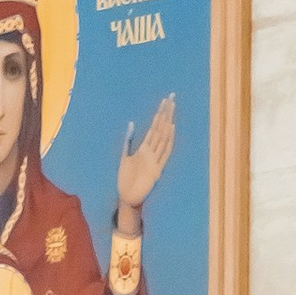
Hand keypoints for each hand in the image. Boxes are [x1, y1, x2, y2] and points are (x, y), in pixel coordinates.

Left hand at [115, 96, 175, 225]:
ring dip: (167, 122)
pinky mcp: (156, 169)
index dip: (159, 114)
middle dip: (165, 112)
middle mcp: (152, 152)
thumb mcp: (124, 156)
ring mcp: (155, 159)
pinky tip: (170, 129)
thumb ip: (128, 140)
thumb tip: (131, 123)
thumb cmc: (125, 179)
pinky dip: (168, 141)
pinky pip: (164, 153)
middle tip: (171, 96)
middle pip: (160, 129)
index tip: (164, 101)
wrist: (128, 198)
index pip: (154, 128)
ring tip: (171, 107)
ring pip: (163, 137)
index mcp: (144, 149)